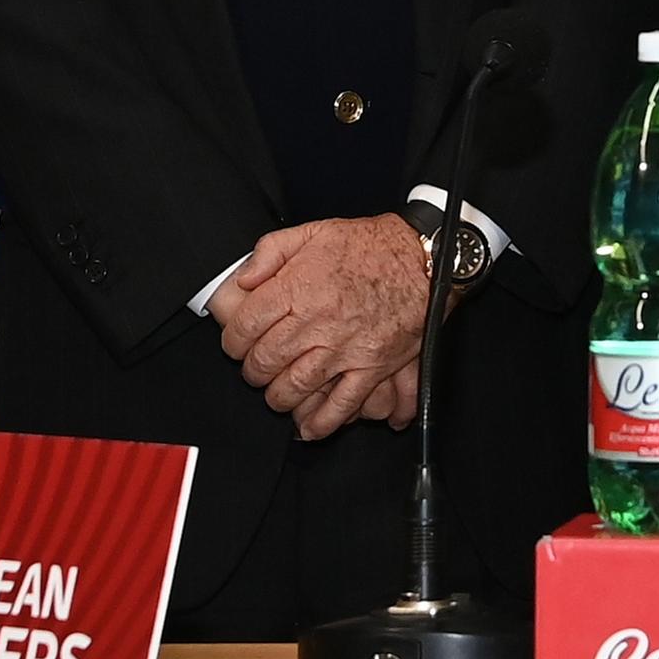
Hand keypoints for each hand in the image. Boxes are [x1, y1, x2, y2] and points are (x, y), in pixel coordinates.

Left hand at [211, 214, 429, 439]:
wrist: (425, 259)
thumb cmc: (370, 245)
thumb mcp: (314, 231)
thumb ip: (271, 252)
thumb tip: (243, 280)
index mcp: (298, 288)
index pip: (245, 327)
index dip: (233, 340)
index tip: (237, 343)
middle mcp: (317, 322)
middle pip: (265, 361)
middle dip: (253, 370)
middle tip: (257, 367)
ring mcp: (344, 349)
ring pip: (294, 387)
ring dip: (277, 396)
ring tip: (277, 392)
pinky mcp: (371, 367)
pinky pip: (341, 405)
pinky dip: (321, 422)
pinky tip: (307, 427)